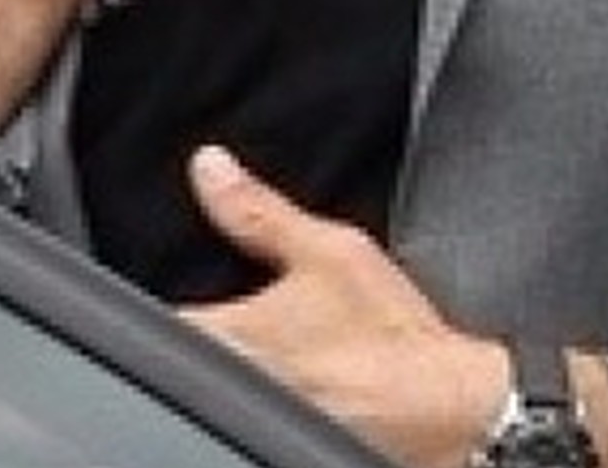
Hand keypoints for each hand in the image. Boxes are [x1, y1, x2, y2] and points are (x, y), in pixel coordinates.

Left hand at [179, 146, 507, 467]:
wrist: (449, 406)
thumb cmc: (395, 337)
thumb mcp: (329, 251)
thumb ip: (258, 211)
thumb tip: (210, 168)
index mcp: (232, 335)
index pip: (158, 322)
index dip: (166, 303)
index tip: (190, 288)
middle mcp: (233, 384)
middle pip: (182, 357)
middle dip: (202, 332)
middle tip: (252, 318)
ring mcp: (256, 415)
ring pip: (217, 386)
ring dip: (231, 365)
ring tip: (281, 349)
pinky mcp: (277, 440)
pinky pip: (251, 408)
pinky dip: (262, 392)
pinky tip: (297, 380)